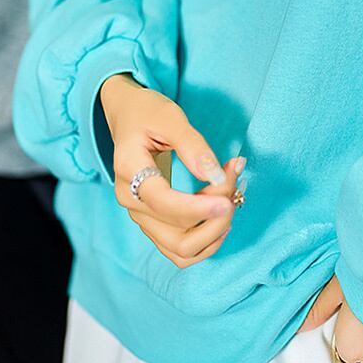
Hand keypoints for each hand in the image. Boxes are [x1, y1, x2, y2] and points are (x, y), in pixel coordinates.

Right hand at [100, 72, 241, 268]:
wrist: (128, 117)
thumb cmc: (148, 113)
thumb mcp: (169, 116)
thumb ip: (192, 145)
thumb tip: (215, 175)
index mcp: (129, 171)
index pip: (163, 203)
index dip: (198, 207)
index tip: (228, 200)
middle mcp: (131, 202)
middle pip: (177, 235)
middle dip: (214, 219)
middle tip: (234, 182)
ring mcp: (141, 217)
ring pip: (182, 250)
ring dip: (214, 231)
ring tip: (231, 196)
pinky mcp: (154, 224)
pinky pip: (182, 250)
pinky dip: (207, 238)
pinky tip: (222, 212)